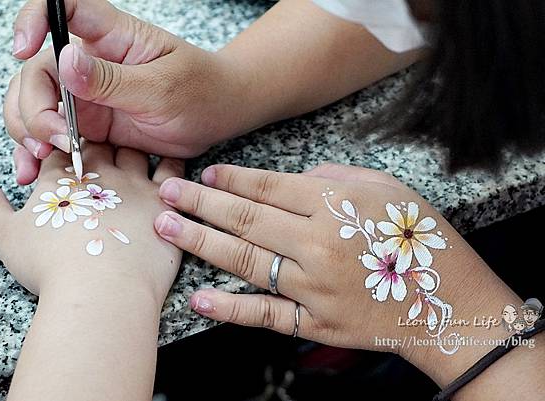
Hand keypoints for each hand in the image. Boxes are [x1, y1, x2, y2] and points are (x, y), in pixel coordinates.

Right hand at [0, 143, 183, 306]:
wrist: (101, 289)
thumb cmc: (53, 267)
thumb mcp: (6, 238)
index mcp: (62, 177)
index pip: (61, 149)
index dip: (61, 151)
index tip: (65, 159)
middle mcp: (99, 172)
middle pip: (99, 145)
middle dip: (98, 147)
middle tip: (101, 159)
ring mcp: (133, 184)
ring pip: (134, 152)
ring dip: (133, 152)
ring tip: (134, 159)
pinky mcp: (163, 200)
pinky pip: (173, 169)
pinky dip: (172, 164)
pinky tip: (170, 170)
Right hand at [5, 0, 247, 184]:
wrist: (217, 117)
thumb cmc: (200, 90)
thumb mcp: (162, 88)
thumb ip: (113, 80)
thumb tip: (64, 61)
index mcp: (111, 38)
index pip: (62, 8)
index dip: (34, 20)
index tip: (23, 50)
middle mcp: (90, 63)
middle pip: (37, 72)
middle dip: (33, 107)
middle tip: (56, 140)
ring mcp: (87, 96)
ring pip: (36, 105)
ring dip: (29, 131)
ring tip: (42, 160)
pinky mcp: (91, 126)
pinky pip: (54, 135)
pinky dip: (40, 152)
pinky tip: (35, 173)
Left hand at [151, 163, 521, 386]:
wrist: (448, 303)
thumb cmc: (420, 239)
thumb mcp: (387, 188)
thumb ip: (335, 177)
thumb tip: (293, 179)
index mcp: (335, 205)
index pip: (269, 186)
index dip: (232, 178)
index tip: (205, 172)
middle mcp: (317, 244)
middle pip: (245, 218)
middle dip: (200, 202)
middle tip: (166, 190)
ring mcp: (312, 287)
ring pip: (243, 261)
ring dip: (199, 242)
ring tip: (165, 227)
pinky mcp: (313, 323)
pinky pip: (263, 314)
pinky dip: (228, 308)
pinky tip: (198, 298)